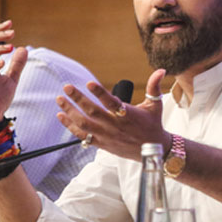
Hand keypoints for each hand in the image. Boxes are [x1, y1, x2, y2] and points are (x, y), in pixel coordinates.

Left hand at [56, 69, 170, 160]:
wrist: (153, 151)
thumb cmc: (153, 124)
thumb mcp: (155, 105)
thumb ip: (154, 86)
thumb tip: (161, 70)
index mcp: (128, 115)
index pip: (111, 102)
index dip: (100, 93)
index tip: (88, 83)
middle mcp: (115, 126)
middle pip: (93, 112)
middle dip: (78, 99)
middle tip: (67, 87)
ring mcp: (107, 136)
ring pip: (84, 124)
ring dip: (70, 112)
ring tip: (60, 100)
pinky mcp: (102, 144)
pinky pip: (83, 136)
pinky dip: (70, 126)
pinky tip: (62, 116)